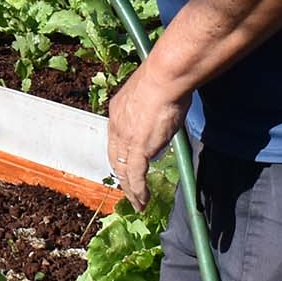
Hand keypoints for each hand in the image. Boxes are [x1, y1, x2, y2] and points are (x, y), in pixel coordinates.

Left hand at [105, 68, 186, 204]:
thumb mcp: (153, 92)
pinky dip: (138, 191)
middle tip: (129, 189)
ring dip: (130, 190)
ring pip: (124, 171)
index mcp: (117, 111)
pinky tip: (142, 202)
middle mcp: (116, 126)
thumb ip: (153, 105)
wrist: (164, 77)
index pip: (116, 140)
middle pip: (116, 158)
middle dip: (122, 176)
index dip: (121, 155)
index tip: (127, 165)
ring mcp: (126, 139)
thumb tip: (165, 108)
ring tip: (137, 203)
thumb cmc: (164, 78)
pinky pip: (135, 176)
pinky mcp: (138, 149)